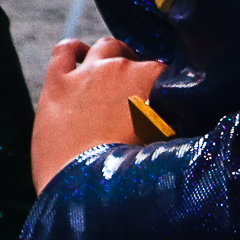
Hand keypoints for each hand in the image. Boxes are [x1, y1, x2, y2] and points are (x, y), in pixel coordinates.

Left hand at [33, 37, 166, 188]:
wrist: (84, 193)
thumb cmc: (130, 176)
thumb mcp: (165, 145)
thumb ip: (175, 122)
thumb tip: (181, 118)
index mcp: (152, 79)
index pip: (165, 71)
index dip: (163, 86)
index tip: (162, 101)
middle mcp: (121, 67)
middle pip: (135, 58)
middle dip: (137, 71)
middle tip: (134, 97)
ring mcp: (87, 73)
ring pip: (105, 46)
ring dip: (111, 56)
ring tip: (111, 76)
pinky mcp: (57, 83)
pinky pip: (65, 51)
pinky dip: (73, 50)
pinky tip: (79, 57)